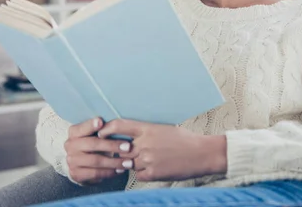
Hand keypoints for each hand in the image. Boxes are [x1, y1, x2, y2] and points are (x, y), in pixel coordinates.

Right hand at [64, 117, 131, 184]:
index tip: (101, 121)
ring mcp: (72, 161)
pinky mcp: (76, 174)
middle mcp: (70, 145)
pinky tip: (119, 170)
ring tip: (128, 162)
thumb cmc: (93, 144)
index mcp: (74, 132)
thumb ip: (102, 129)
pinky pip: (95, 173)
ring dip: (114, 162)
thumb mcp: (94, 134)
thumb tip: (117, 125)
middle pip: (93, 144)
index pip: (83, 127)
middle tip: (128, 147)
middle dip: (112, 145)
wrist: (81, 164)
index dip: (91, 125)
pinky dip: (109, 172)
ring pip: (96, 160)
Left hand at [97, 119, 226, 181]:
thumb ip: (145, 132)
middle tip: (117, 152)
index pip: (120, 125)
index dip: (107, 129)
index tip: (101, 132)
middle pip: (121, 148)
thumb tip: (131, 135)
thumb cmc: (184, 139)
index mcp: (148, 129)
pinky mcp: (153, 173)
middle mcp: (145, 144)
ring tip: (141, 160)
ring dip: (131, 163)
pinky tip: (151, 168)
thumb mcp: (163, 128)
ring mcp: (148, 159)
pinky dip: (142, 172)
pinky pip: (138, 175)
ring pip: (129, 163)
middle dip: (118, 151)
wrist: (201, 154)